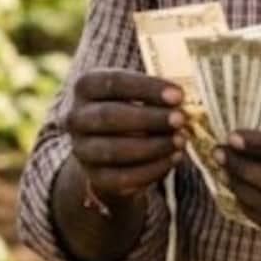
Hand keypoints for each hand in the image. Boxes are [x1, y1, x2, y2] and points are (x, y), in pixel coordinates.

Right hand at [64, 69, 187, 212]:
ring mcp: (82, 150)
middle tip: (180, 119)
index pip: (113, 82)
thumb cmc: (133, 109)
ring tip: (181, 140)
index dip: (146, 88)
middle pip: (108, 116)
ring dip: (152, 145)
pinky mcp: (95, 177)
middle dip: (149, 118)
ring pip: (113, 150)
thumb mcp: (139, 94)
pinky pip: (123, 177)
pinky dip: (152, 169)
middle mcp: (76, 118)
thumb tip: (185, 99)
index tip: (178, 95)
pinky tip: (174, 158)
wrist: (112, 150)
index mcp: (86, 86)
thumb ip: (157, 94)